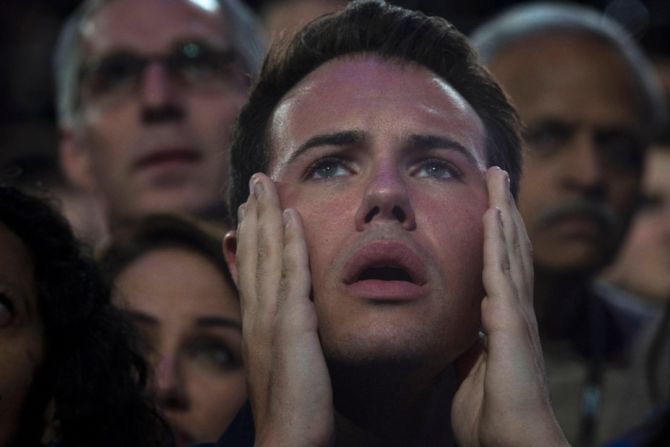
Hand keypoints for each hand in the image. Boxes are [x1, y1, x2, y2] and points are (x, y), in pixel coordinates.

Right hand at [235, 173, 333, 446]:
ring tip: (264, 183)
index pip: (250, 271)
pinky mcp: (291, 326)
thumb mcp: (286, 367)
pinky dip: (290, 242)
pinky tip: (291, 215)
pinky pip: (292, 274)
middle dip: (253, 215)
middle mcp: (256, 316)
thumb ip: (287, 342)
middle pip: (253, 254)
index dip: (248, 238)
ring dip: (265, 215)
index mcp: (256, 325)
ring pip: (266, 255)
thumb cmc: (294, 412)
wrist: (287, 441)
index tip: (248, 211)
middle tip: (254, 182)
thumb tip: (290, 329)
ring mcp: (270, 318)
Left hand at [450, 167, 568, 446]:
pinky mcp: (510, 324)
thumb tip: (458, 336)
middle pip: (511, 248)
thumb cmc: (494, 416)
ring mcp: (516, 314)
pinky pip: (502, 274)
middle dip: (503, 209)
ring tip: (497, 177)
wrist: (513, 443)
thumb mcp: (471, 374)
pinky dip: (498, 242)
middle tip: (497, 173)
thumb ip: (468, 349)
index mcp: (505, 321)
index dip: (496, 234)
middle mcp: (516, 310)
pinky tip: (493, 214)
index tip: (489, 203)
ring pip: (510, 251)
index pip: (502, 266)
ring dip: (503, 210)